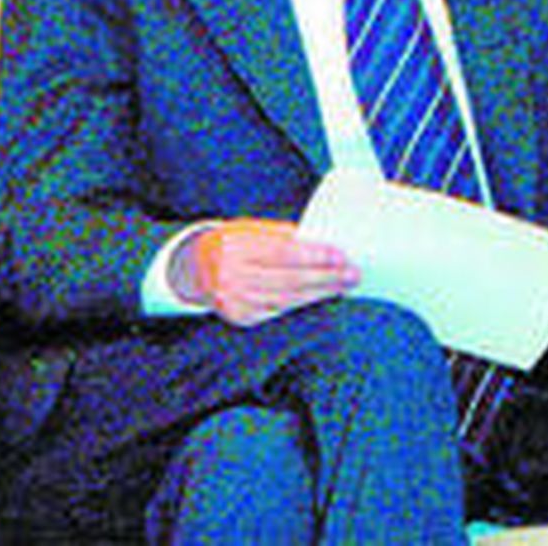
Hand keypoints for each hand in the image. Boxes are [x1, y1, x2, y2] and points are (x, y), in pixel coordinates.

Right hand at [169, 219, 359, 326]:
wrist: (194, 268)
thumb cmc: (232, 242)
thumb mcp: (251, 229)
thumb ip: (284, 236)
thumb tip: (324, 241)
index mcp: (236, 248)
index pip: (283, 253)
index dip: (314, 256)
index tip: (340, 255)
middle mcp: (233, 277)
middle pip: (289, 280)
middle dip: (326, 278)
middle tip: (353, 273)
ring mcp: (236, 301)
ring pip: (288, 299)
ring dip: (320, 293)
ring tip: (344, 285)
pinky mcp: (241, 317)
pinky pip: (279, 310)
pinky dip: (303, 302)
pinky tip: (321, 295)